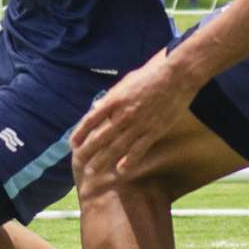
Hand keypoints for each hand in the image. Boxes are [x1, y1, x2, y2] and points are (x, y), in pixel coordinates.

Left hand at [69, 50, 191, 179]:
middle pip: (100, 137)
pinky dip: (129, 161)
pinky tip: (121, 170)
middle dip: (87, 152)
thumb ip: (110, 97)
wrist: (175, 77)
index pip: (90, 120)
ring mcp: (138, 124)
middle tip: (78, 163)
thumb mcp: (123, 83)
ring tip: (93, 171)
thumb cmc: (148, 77)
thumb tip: (96, 108)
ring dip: (103, 160)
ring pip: (116, 147)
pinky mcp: (154, 131)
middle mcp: (123, 114)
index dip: (80, 133)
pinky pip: (139, 149)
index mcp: (114, 100)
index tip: (73, 144)